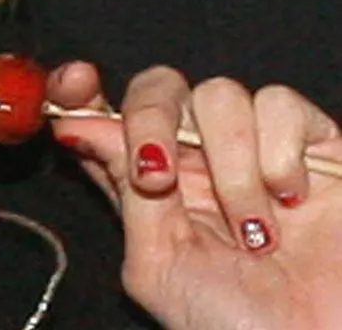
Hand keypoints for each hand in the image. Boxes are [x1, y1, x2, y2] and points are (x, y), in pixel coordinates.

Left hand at [48, 63, 341, 329]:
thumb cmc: (239, 323)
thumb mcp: (158, 263)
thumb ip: (123, 191)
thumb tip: (77, 125)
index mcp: (151, 181)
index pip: (107, 114)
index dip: (82, 89)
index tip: (74, 84)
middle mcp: (198, 156)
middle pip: (158, 86)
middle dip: (149, 120)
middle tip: (160, 179)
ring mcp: (255, 146)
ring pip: (218, 95)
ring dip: (229, 168)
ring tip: (253, 231)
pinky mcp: (314, 143)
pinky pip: (280, 104)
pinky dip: (280, 155)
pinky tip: (292, 200)